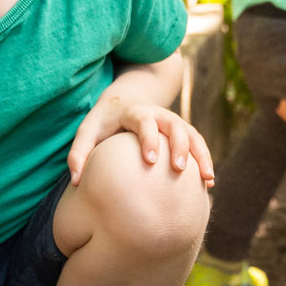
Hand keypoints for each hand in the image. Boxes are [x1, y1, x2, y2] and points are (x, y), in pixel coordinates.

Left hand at [67, 83, 214, 186]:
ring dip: (201, 154)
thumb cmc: (103, 122)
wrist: (125, 101)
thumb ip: (78, 154)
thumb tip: (77, 182)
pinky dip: (205, 160)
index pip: (145, 121)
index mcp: (134, 112)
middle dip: (180, 145)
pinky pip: (197, 143)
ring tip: (207, 179)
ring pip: (192, 133)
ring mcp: (172, 121)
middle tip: (179, 170)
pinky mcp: (182, 131)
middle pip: (175, 124)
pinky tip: (209, 183)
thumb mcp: (87, 131)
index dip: (149, 138)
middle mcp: (158, 114)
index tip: (151, 160)